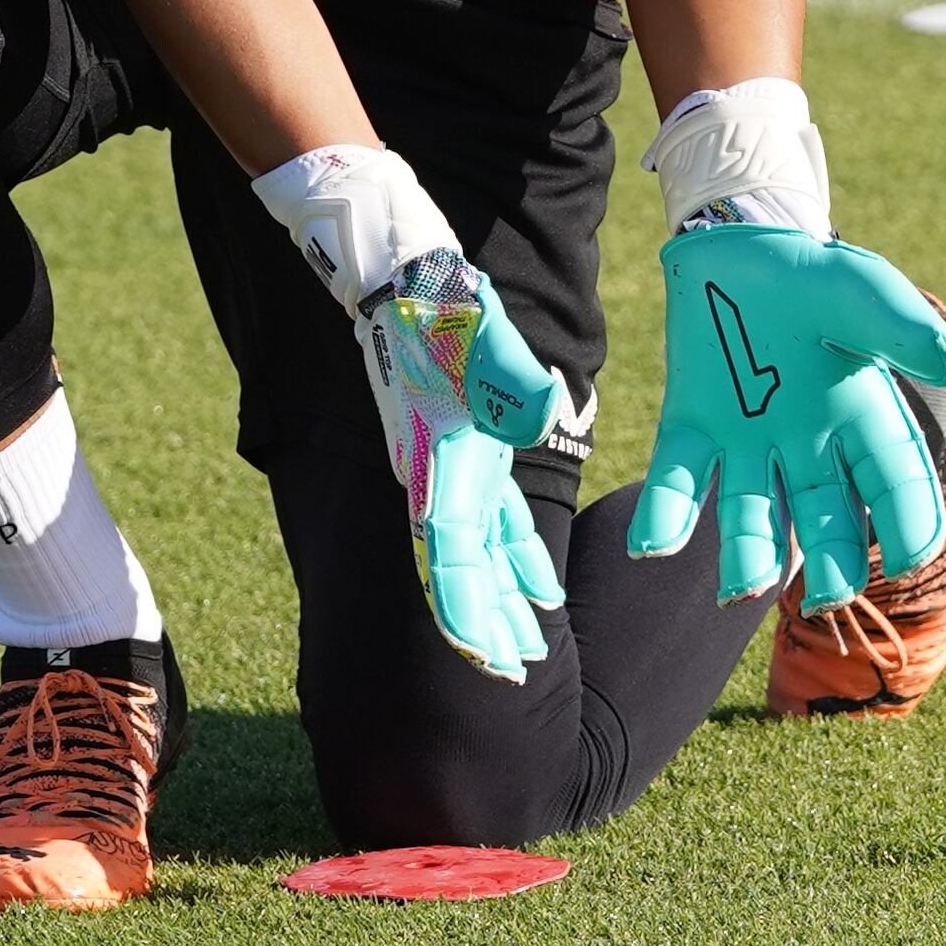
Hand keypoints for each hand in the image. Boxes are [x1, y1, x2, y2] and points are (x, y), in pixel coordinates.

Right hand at [253, 144, 569, 681]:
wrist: (401, 268)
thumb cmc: (440, 301)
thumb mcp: (482, 332)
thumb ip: (513, 379)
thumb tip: (544, 418)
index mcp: (439, 460)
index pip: (449, 557)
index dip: (469, 612)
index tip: (493, 659)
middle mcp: (437, 474)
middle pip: (461, 569)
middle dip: (489, 624)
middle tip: (519, 676)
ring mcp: (450, 465)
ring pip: (478, 552)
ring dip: (504, 599)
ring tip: (532, 650)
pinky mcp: (467, 449)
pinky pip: (494, 520)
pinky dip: (516, 555)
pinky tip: (544, 589)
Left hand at [629, 224, 945, 610]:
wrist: (737, 247)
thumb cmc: (814, 274)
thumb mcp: (862, 288)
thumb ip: (901, 324)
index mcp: (863, 417)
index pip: (895, 481)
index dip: (909, 521)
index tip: (911, 557)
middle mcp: (809, 446)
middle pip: (827, 518)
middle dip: (831, 561)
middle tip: (829, 598)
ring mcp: (749, 445)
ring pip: (752, 516)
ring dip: (746, 558)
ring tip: (738, 593)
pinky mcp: (692, 430)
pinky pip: (678, 482)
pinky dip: (666, 515)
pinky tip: (651, 546)